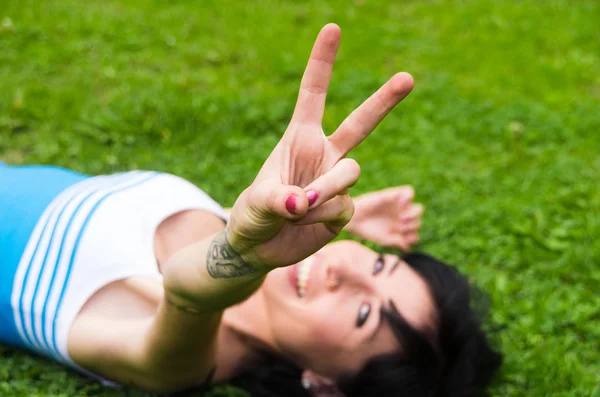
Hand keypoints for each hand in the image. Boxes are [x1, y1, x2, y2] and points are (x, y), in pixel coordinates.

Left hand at [227, 24, 413, 268]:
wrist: (258, 247)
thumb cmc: (251, 215)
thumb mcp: (255, 202)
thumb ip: (278, 199)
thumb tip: (304, 202)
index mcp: (299, 138)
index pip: (313, 94)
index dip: (322, 62)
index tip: (333, 28)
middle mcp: (323, 155)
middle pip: (361, 123)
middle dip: (384, 101)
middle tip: (408, 78)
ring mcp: (336, 182)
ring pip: (350, 173)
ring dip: (325, 190)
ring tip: (298, 208)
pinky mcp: (344, 209)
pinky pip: (344, 206)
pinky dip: (322, 217)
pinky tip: (306, 223)